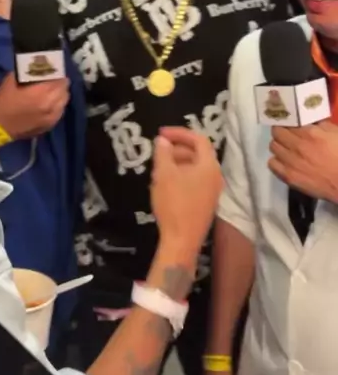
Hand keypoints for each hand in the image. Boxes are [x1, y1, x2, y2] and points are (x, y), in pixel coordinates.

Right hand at [0, 74, 69, 139]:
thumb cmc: (3, 100)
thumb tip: (37, 67)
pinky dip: (58, 105)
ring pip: (64, 101)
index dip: (58, 73)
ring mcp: (51, 117)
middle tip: (55, 79)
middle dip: (60, 83)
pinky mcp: (49, 126)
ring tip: (54, 90)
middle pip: (64, 89)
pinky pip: (60, 112)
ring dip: (60, 94)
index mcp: (41, 92)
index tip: (54, 69)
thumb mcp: (12, 80)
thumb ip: (27, 72)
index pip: (58, 79)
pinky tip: (52, 103)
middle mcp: (50, 105)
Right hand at [151, 127, 222, 260]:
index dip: (180, 133)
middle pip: (198, 153)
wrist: (181, 241)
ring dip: (178, 163)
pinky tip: (165, 184)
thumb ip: (163, 153)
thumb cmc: (174, 203)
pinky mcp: (206, 203)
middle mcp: (215, 176)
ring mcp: (212, 191)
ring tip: (159, 167)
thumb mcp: (164, 174)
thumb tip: (163, 141)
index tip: (161, 134)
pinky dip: (181, 176)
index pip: (199, 139)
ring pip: (195, 168)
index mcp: (209, 166)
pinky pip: (195, 181)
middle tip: (159, 151)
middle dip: (177, 148)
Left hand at [269, 121, 337, 202]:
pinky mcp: (288, 176)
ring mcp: (290, 162)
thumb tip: (308, 120)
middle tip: (287, 135)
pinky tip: (285, 162)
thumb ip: (320, 124)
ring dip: (279, 146)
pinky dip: (277, 161)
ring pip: (273, 147)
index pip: (286, 121)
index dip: (288, 122)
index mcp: (309, 133)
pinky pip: (271, 164)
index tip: (290, 125)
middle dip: (281, 132)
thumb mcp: (336, 133)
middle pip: (276, 132)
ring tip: (287, 149)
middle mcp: (296, 145)